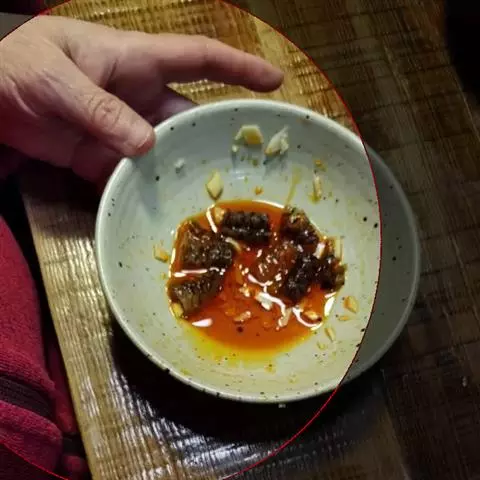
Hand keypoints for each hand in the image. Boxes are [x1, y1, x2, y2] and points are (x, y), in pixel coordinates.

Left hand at [0, 16, 282, 185]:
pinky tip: (166, 210)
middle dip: (217, 136)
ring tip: (213, 196)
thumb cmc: (15, 63)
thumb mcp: (58, 79)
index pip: (200, 60)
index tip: (274, 81)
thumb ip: (101, 110)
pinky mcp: (102, 158)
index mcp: (136, 62)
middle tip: (249, 163)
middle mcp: (138, 96)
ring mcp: (122, 130)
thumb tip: (145, 146)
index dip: (238, 69)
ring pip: (167, 151)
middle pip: (190, 116)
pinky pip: (135, 176)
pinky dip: (149, 192)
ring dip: (184, 171)